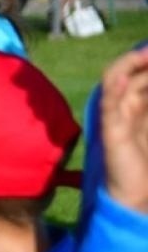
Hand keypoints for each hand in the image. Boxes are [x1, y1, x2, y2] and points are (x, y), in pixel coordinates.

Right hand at [99, 46, 147, 212]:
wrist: (135, 197)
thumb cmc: (146, 166)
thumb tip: (147, 84)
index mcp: (137, 107)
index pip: (139, 75)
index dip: (146, 61)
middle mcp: (123, 108)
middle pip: (130, 73)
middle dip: (145, 59)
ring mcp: (114, 118)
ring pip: (116, 80)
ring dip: (133, 64)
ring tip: (147, 55)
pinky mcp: (110, 132)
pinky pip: (108, 106)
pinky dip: (114, 90)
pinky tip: (122, 79)